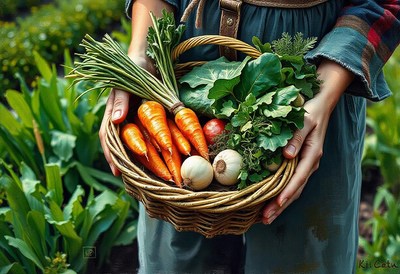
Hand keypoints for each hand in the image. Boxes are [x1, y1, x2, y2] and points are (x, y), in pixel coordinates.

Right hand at [99, 55, 154, 175]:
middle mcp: (123, 121)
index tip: (118, 171)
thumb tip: (115, 121)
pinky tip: (163, 159)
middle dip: (128, 163)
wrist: (149, 59)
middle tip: (135, 181)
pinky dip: (155, 148)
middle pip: (122, 146)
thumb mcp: (126, 82)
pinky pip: (151, 136)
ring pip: (136, 144)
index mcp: (113, 114)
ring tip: (150, 176)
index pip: (108, 138)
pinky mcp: (149, 119)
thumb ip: (121, 100)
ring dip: (142, 160)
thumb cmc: (134, 68)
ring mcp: (136, 121)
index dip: (112, 155)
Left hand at [261, 59, 353, 223]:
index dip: (287, 192)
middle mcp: (310, 163)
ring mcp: (305, 164)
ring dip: (280, 204)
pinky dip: (281, 193)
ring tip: (265, 217)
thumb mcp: (304, 120)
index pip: (298, 178)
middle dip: (280, 205)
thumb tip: (287, 155)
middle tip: (265, 219)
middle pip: (295, 189)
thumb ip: (296, 137)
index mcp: (312, 154)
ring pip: (293, 189)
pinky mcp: (300, 162)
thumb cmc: (311, 111)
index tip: (276, 204)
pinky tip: (270, 200)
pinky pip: (291, 182)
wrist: (321, 104)